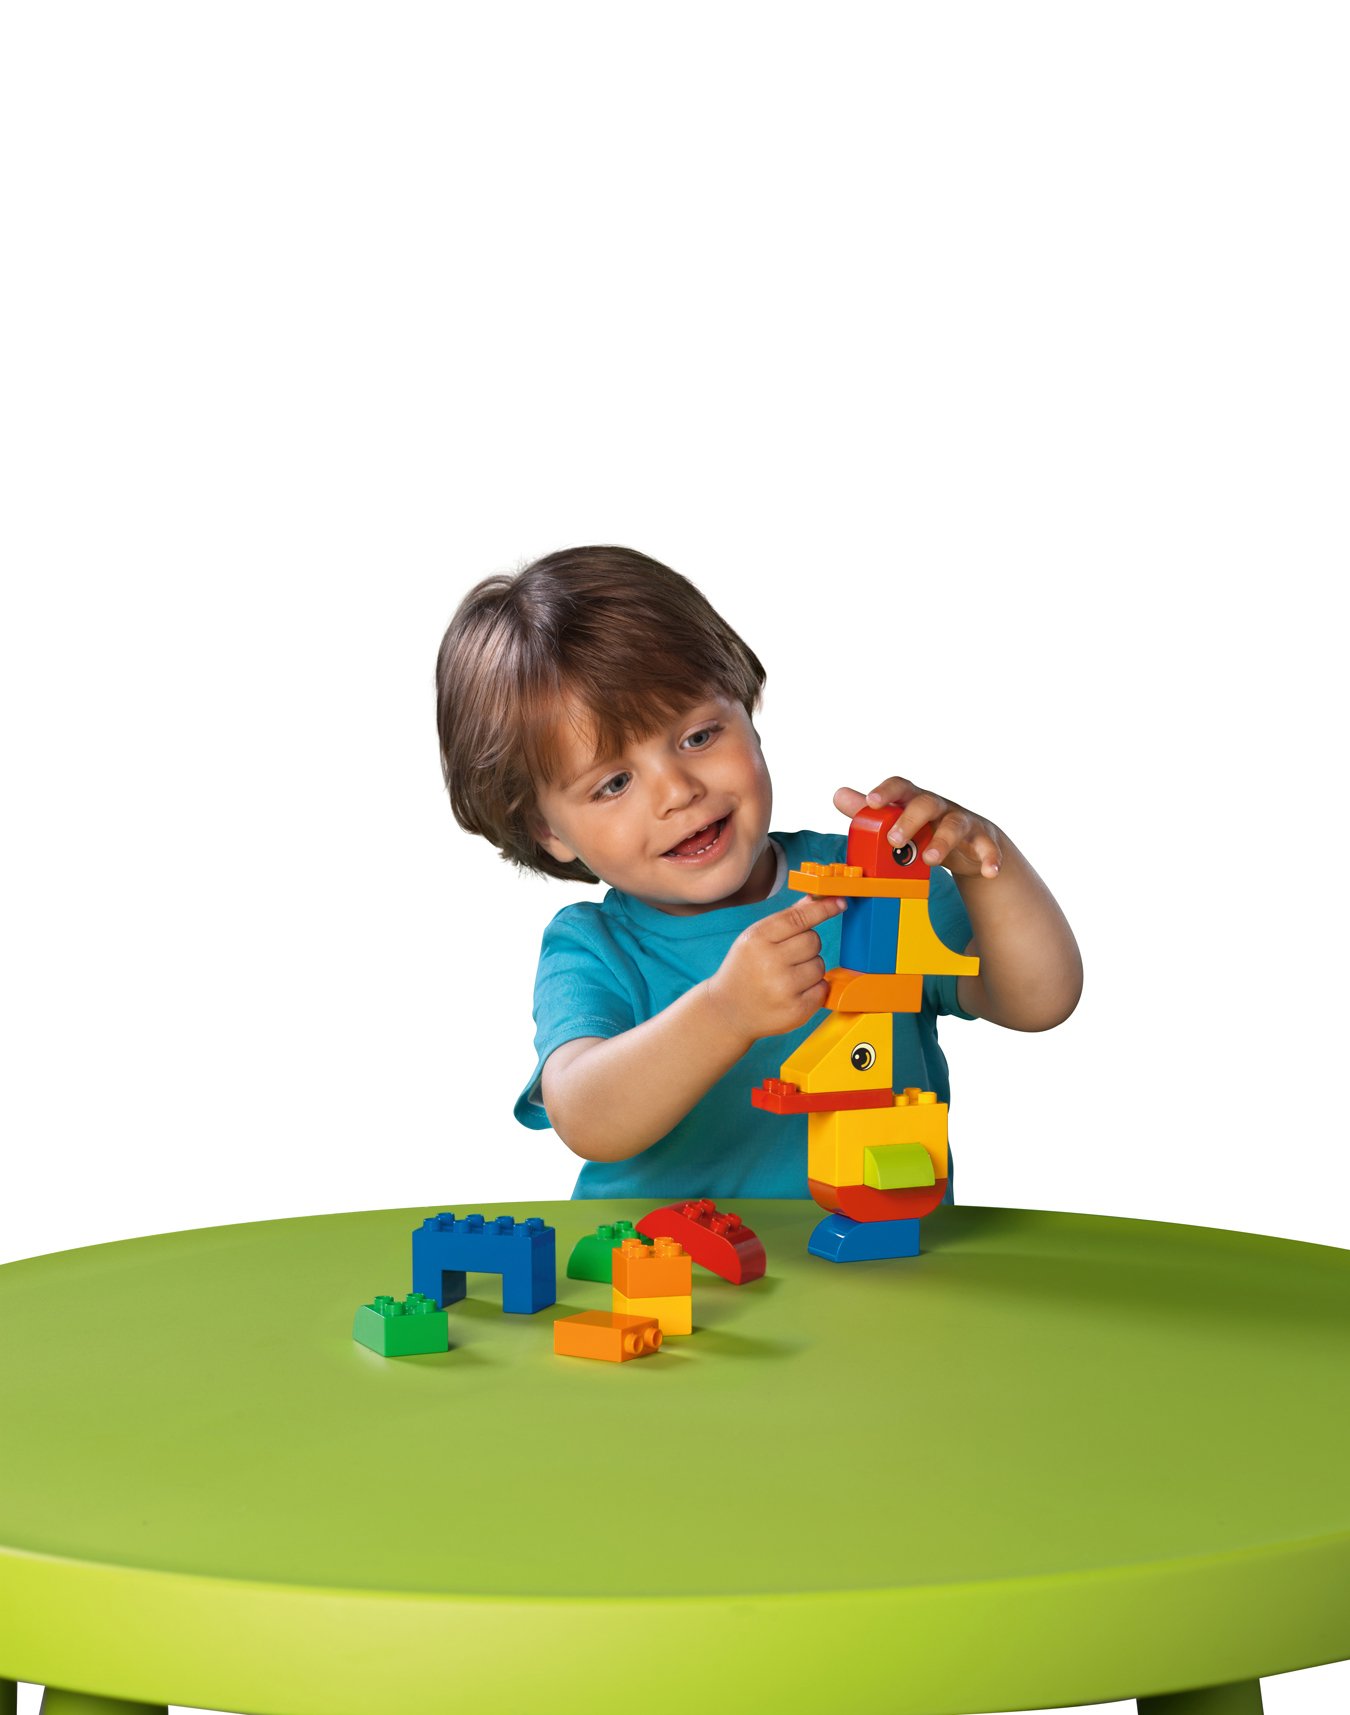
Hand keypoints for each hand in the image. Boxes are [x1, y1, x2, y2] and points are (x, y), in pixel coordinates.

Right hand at [706, 893, 845, 1042]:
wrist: (727, 1011)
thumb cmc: (743, 970)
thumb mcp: (754, 939)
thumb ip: (785, 920)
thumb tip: (814, 899)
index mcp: (757, 939)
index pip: (799, 918)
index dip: (823, 909)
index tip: (839, 903)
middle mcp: (769, 962)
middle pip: (814, 941)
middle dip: (807, 947)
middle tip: (787, 958)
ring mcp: (783, 988)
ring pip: (820, 965)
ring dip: (810, 969)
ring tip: (786, 978)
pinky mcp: (796, 1010)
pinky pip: (823, 989)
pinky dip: (813, 990)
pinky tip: (792, 993)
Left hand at [833, 777, 1003, 879]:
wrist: (970, 840)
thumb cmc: (927, 828)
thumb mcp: (899, 820)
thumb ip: (870, 813)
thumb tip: (838, 794)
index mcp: (914, 800)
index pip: (901, 786)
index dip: (887, 792)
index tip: (872, 801)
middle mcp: (939, 807)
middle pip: (926, 803)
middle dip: (910, 820)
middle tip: (894, 840)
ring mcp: (962, 822)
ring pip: (955, 824)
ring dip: (943, 841)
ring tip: (929, 859)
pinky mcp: (982, 839)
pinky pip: (988, 847)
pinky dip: (990, 858)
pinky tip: (988, 871)